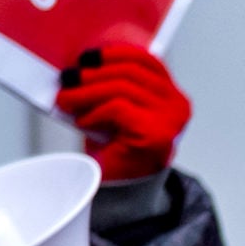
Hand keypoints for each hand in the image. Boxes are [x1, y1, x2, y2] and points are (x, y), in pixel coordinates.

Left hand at [56, 42, 190, 180]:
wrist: (123, 192)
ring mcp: (170, 121)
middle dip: (93, 73)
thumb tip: (85, 63)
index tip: (89, 56)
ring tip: (66, 99)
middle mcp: (178, 107)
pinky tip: (83, 121)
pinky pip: (117, 108)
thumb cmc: (119, 151)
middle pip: (131, 72)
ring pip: (121, 88)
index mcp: (173, 97)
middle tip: (67, 78)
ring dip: (86, 92)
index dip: (115, 53)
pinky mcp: (155, 134)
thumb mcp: (119, 109)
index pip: (147, 61)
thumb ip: (114, 85)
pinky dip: (95, 112)